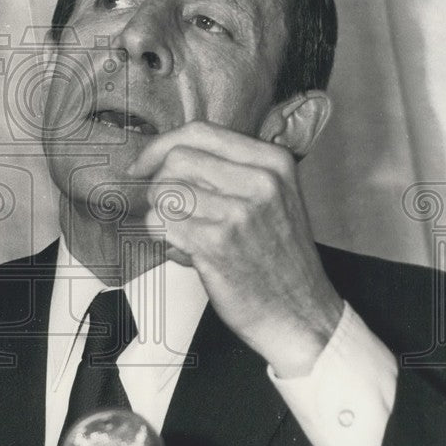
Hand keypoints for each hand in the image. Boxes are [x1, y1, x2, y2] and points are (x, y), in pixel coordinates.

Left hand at [126, 121, 343, 377]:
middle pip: (176, 159)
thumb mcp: (271, 198)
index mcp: (273, 161)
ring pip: (163, 192)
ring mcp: (239, 213)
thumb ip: (228, 171)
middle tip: (165, 208)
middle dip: (158, 184)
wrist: (300, 313)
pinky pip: (161, 224)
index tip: (144, 166)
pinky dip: (161, 237)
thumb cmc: (278, 258)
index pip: (199, 132)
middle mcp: (260, 181)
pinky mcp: (217, 244)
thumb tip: (165, 156)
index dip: (161, 146)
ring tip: (181, 233)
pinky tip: (182, 250)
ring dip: (160, 214)